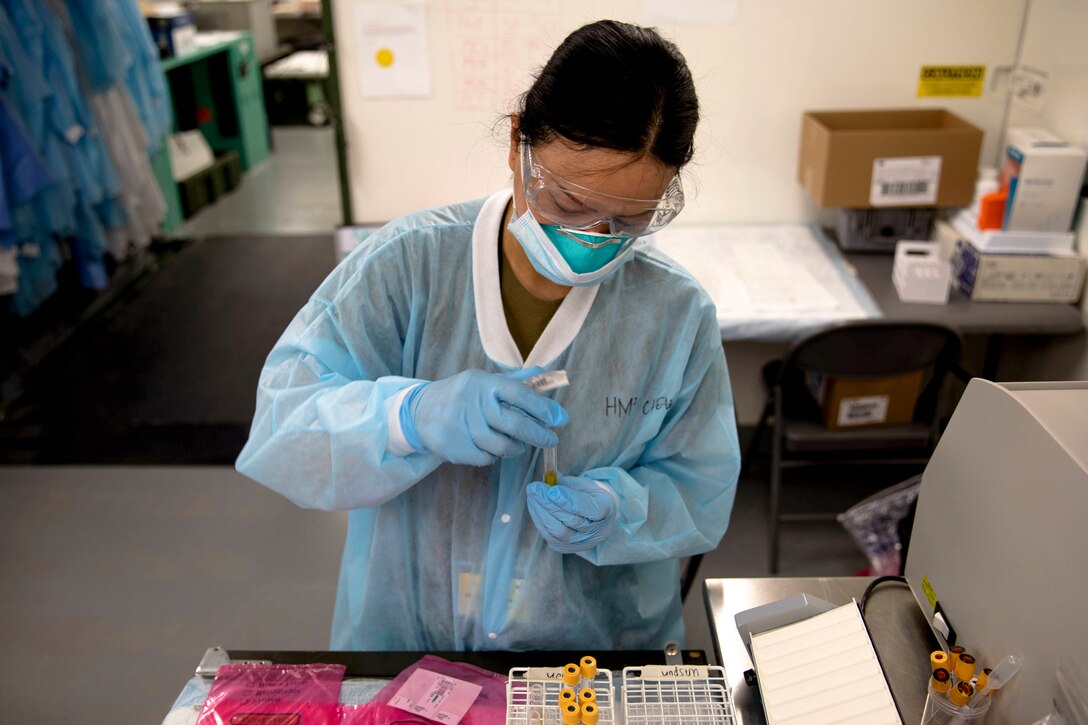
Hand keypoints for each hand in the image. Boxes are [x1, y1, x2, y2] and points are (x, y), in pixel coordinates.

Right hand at [402, 367, 567, 465]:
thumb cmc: (461, 395)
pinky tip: (491, 448)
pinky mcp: (454, 447)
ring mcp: (462, 426)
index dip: (543, 408)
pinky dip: (494, 456)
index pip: (520, 394)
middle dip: (539, 435)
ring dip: (516, 448)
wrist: (419, 411)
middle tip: (552, 440)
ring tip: (518, 445)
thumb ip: (514, 381)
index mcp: (484, 384)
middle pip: (515, 424)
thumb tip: (542, 374)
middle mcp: (473, 403)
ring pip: (502, 446)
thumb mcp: (484, 382)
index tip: (560, 418)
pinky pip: (486, 458)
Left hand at [526, 475, 617, 552]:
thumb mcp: (584, 485)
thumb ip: (567, 483)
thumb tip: (549, 477)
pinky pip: (549, 536)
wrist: (594, 518)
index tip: (551, 490)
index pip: (588, 508)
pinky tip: (534, 506)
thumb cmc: (588, 497)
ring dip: (541, 512)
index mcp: (606, 510)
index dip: (568, 500)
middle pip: (571, 520)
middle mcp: (597, 531)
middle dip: (549, 503)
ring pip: (558, 531)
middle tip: (534, 488)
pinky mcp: (566, 548)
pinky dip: (539, 520)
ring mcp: (582, 543)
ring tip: (532, 495)